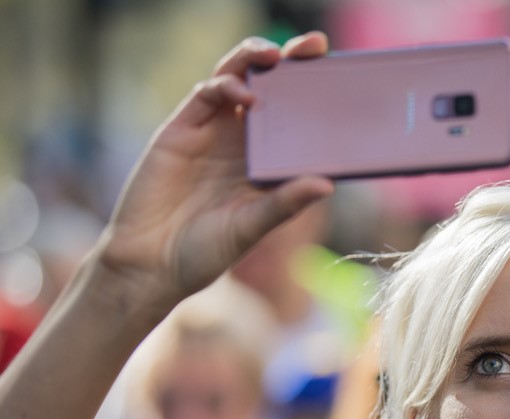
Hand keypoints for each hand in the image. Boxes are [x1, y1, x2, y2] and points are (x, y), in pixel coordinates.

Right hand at [99, 33, 334, 310]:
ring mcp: (210, 134)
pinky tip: (246, 94)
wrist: (151, 264)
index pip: (294, 123)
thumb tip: (327, 185)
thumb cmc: (205, 253)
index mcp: (264, 167)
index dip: (315, 99)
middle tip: (316, 47)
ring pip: (236, 81)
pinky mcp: (181, 131)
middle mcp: (240, 145)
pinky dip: (226, 86)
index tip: (342, 80)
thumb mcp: (253, 227)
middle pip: (269, 91)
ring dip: (256, 61)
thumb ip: (286, 204)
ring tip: (277, 57)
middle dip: (290, 64)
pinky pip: (205, 96)